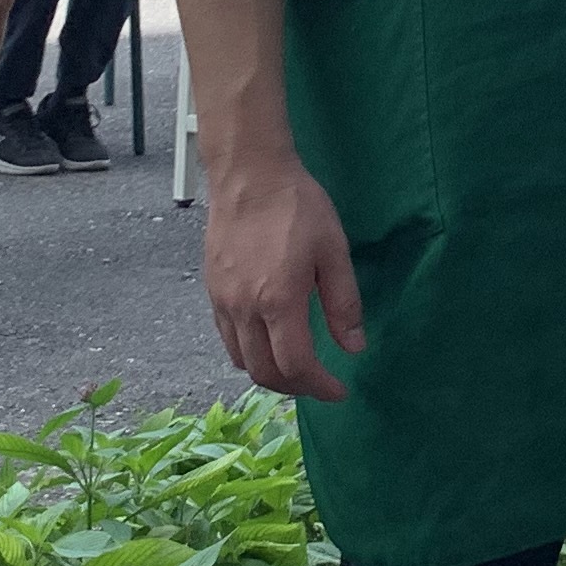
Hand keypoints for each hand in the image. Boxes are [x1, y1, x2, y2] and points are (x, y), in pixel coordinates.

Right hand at [203, 159, 363, 399]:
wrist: (249, 175)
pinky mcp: (212, 292)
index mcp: (278, 301)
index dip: (319, 386)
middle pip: (264, 373)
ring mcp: (223, 302)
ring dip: (270, 374)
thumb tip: (353, 348)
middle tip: (320, 383)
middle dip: (296, 387)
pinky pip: (227, 339)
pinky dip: (249, 354)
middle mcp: (244, 310)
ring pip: (241, 361)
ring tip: (297, 368)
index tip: (339, 390)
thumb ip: (343, 304)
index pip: (296, 365)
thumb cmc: (298, 207)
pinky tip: (268, 342)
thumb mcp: (334, 250)